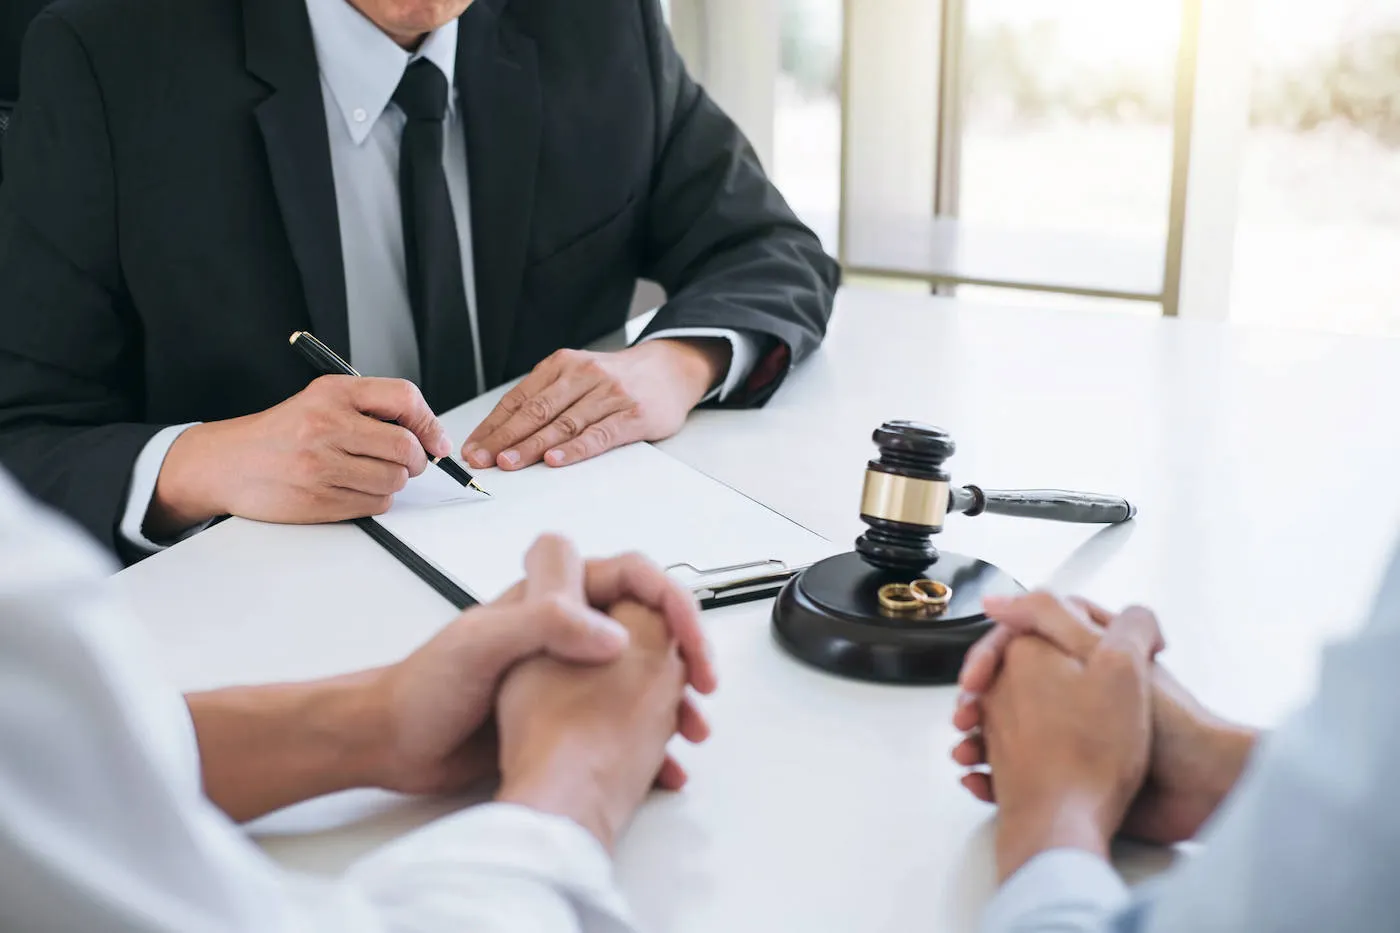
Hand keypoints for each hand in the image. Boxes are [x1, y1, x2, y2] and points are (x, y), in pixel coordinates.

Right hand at [149, 376, 451, 534]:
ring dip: (393, 481)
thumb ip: (370, 408)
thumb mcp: (321, 400)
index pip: (404, 398)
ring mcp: (322, 465)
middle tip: (407, 462)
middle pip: (406, 447)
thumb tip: (427, 434)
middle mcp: (327, 425)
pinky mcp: (319, 499)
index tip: (435, 441)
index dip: (429, 422)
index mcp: (333, 394)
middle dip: (416, 459)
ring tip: (370, 473)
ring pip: (394, 480)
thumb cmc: (281, 432)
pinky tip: (353, 488)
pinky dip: (375, 500)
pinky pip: (375, 505)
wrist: (228, 463)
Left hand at [363, 535, 714, 797]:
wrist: (394, 746)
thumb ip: (544, 624)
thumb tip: (614, 634)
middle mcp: (568, 629)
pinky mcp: (566, 718)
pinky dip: (652, 742)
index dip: (671, 602)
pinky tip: (664, 767)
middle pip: (650, 624)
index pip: (633, 577)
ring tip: (692, 730)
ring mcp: (571, 674)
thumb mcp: (483, 644)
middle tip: (704, 685)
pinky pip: (625, 724)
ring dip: (677, 698)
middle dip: (687, 651)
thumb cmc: (425, 688)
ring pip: (645, 676)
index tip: (690, 642)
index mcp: (554, 598)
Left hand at [462, 339, 729, 470]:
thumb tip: (503, 432)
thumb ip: (548, 397)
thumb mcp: (579, 375)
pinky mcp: (632, 415)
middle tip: (482, 459)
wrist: (671, 369)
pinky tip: (555, 461)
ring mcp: (609, 395)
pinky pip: (598, 435)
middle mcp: (584, 375)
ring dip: (532, 447)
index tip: (473, 447)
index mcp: (564, 364)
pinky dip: (575, 449)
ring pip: (563, 424)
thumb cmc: (618, 379)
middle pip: (536, 411)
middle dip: (504, 437)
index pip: (520, 398)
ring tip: (508, 463)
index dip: (493, 424)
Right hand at [953, 594, 1257, 844]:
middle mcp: (1078, 685)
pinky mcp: (1075, 769)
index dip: (991, 656)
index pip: (1021, 638)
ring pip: (1008, 728)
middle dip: (978, 702)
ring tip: (968, 756)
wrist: (1203, 790)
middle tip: (965, 720)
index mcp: (1087, 648)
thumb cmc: (1169, 723)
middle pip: (1008, 683)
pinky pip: (1022, 769)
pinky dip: (995, 776)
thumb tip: (997, 599)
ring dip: (980, 740)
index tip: (974, 680)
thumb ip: (1052, 618)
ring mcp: (1075, 729)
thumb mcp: (1105, 655)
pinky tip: (983, 782)